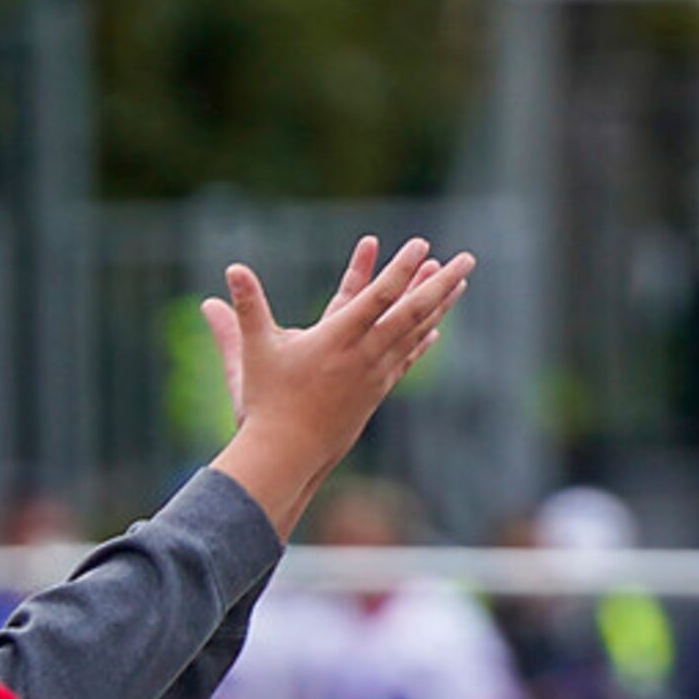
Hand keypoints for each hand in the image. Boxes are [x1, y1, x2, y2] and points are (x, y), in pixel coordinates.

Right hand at [202, 235, 473, 533]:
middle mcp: (364, 355)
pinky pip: (406, 359)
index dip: (400, 269)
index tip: (421, 245)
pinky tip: (436, 330)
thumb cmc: (267, 402)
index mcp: (337, 339)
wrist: (288, 454)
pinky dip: (422, 340)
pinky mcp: (375, 391)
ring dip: (439, 305)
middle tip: (468, 259)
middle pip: (411, 312)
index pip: (378, 297)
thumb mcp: (252, 351)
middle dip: (440, 284)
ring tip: (460, 282)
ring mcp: (374, 374)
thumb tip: (231, 270)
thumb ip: (246, 308)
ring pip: (414, 333)